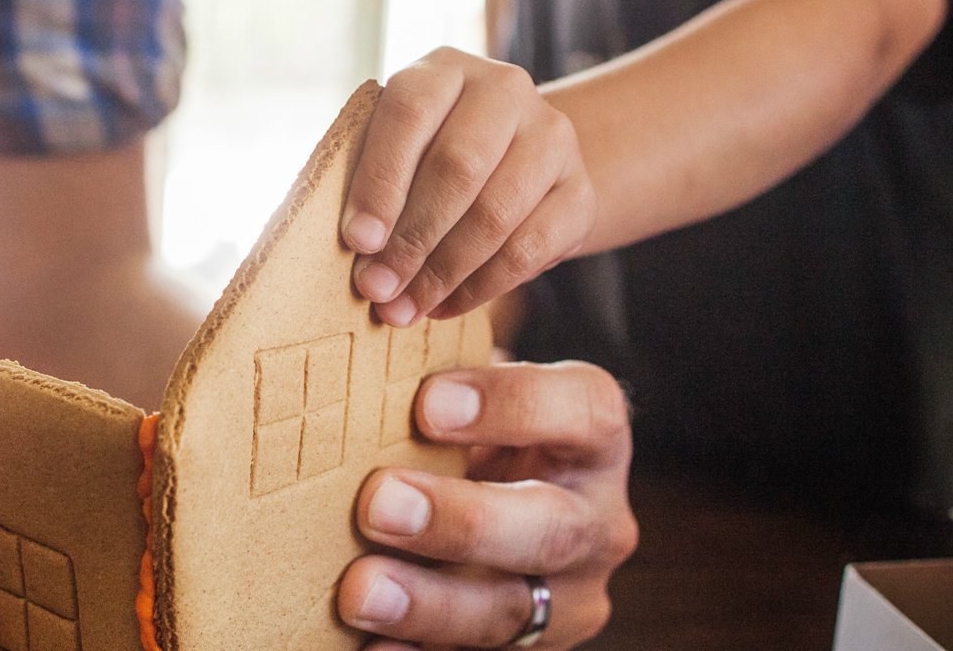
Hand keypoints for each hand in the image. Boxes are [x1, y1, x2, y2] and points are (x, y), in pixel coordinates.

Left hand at [339, 361, 635, 648]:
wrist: (486, 515)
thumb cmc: (464, 438)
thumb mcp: (467, 404)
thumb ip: (432, 381)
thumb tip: (354, 334)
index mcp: (592, 437)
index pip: (584, 410)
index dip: (512, 405)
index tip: (427, 402)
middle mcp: (597, 519)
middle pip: (552, 525)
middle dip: (463, 520)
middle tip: (379, 503)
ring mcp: (570, 596)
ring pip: (513, 608)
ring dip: (431, 602)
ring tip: (359, 590)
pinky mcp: (532, 648)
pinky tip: (369, 646)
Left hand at [345, 49, 595, 324]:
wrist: (518, 161)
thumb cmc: (431, 157)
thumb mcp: (399, 148)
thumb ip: (373, 183)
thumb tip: (359, 250)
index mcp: (445, 69)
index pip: (410, 112)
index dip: (381, 180)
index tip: (358, 240)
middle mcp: (504, 89)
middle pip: (458, 166)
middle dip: (412, 238)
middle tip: (378, 288)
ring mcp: (551, 136)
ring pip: (496, 213)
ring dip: (444, 272)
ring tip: (406, 307)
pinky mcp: (579, 190)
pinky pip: (530, 249)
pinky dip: (481, 286)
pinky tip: (445, 305)